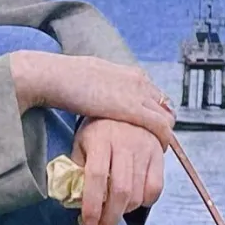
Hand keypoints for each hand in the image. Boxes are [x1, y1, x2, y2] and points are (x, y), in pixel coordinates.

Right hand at [10, 50, 174, 142]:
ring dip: (165, 134)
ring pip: (167, 117)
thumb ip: (102, 89)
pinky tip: (160, 150)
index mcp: (129, 74)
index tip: (150, 126)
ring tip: (159, 149)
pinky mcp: (133, 108)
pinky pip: (161, 126)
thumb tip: (97, 98)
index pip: (154, 93)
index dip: (154, 111)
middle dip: (164, 123)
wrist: (57, 77)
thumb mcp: (92, 80)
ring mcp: (138, 94)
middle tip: (158, 141)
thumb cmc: (65, 79)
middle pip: (165, 105)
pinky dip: (164, 139)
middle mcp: (139, 81)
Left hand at [71, 118, 165, 224]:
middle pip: (120, 191)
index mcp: (100, 139)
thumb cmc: (99, 130)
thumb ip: (77, 170)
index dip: (92, 206)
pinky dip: (144, 201)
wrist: (127, 107)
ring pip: (137, 193)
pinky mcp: (159, 155)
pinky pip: (155, 189)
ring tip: (112, 214)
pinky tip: (133, 201)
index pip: (96, 177)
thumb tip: (73, 201)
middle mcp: (124, 143)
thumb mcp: (82, 144)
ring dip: (124, 212)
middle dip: (109, 220)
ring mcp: (144, 149)